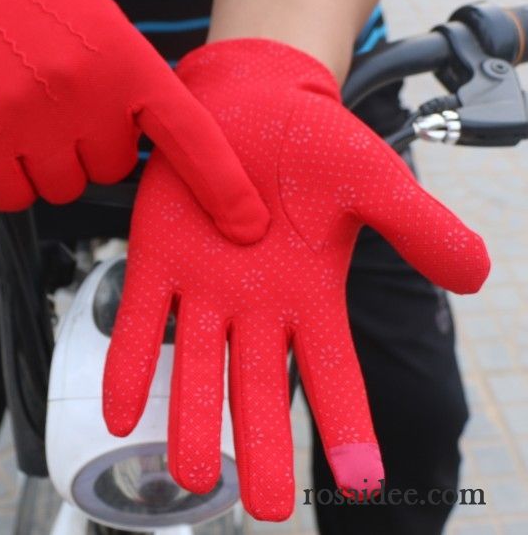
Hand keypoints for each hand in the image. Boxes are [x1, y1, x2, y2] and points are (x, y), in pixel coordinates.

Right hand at [0, 0, 267, 243]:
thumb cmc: (38, 8)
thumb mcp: (104, 28)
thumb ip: (136, 84)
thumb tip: (166, 150)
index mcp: (125, 61)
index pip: (188, 134)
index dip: (222, 186)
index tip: (247, 226)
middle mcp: (82, 91)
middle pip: (110, 173)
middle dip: (91, 150)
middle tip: (63, 107)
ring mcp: (27, 116)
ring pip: (62, 189)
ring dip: (49, 165)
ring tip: (27, 113)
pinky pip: (11, 196)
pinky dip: (8, 179)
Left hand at [103, 39, 488, 519]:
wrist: (251, 101)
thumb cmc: (315, 144)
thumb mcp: (374, 182)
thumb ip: (420, 229)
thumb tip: (478, 276)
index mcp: (309, 293)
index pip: (330, 370)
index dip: (347, 423)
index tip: (362, 480)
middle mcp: (254, 304)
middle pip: (257, 387)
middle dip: (261, 445)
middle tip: (264, 508)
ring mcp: (202, 286)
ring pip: (196, 364)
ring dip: (191, 420)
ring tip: (191, 474)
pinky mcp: (157, 260)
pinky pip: (139, 320)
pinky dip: (129, 364)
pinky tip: (117, 412)